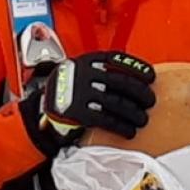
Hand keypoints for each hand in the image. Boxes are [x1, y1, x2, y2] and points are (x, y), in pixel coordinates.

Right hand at [20, 50, 155, 155]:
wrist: (39, 112)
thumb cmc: (65, 93)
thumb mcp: (78, 74)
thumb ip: (99, 72)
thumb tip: (133, 78)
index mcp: (84, 61)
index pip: (116, 59)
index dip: (137, 68)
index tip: (150, 76)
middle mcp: (82, 74)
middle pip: (121, 82)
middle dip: (141, 93)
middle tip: (150, 100)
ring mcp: (79, 93)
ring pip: (116, 102)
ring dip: (134, 112)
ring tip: (142, 119)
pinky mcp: (78, 112)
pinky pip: (106, 119)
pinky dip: (121, 126)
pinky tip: (129, 130)